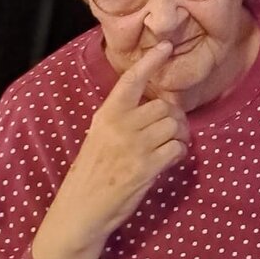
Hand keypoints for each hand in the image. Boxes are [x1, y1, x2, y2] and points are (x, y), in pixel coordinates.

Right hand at [46, 43, 187, 251]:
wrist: (80, 211)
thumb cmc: (91, 173)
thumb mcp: (99, 137)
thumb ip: (122, 119)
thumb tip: (156, 108)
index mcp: (107, 114)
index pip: (131, 80)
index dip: (151, 61)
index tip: (166, 47)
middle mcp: (120, 125)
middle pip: (165, 107)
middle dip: (175, 117)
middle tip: (172, 130)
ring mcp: (134, 146)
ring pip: (174, 126)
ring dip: (180, 135)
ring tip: (171, 146)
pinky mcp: (146, 168)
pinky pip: (177, 148)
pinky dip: (180, 153)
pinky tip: (170, 160)